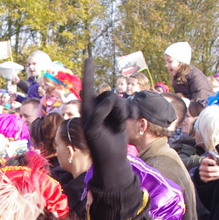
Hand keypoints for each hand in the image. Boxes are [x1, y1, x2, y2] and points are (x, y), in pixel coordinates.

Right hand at [79, 58, 133, 191]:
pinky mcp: (90, 126)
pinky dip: (114, 113)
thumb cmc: (116, 140)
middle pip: (108, 94)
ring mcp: (88, 119)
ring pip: (110, 98)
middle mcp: (88, 113)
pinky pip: (103, 109)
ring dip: (123, 109)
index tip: (88, 58)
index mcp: (94, 111)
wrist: (112, 161)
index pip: (91, 88)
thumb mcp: (118, 119)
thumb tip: (113, 97)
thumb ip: (115, 106)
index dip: (89, 74)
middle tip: (130, 116)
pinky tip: (119, 125)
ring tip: (123, 124)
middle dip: (123, 103)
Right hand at [198, 154, 218, 182]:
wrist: (206, 171)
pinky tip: (218, 176)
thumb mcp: (214, 161)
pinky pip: (209, 178)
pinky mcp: (202, 178)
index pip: (205, 161)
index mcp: (203, 162)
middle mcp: (201, 167)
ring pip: (209, 174)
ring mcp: (201, 173)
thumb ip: (218, 158)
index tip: (215, 162)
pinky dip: (215, 177)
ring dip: (216, 174)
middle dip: (215, 169)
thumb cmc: (211, 165)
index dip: (209, 161)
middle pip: (208, 169)